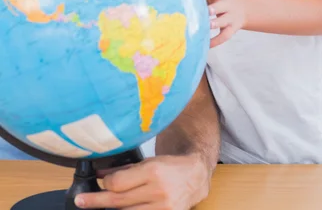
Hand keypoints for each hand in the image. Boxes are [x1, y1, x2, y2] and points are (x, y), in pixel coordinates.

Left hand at [74, 154, 209, 208]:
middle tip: (81, 201)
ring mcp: (163, 208)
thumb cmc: (170, 166)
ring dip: (113, 209)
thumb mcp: (147, 162)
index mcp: (153, 171)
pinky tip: (121, 209)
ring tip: (102, 205)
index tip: (101, 182)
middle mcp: (158, 191)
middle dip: (97, 201)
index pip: (118, 183)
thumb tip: (100, 176)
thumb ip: (124, 170)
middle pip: (118, 201)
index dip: (106, 184)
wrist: (195, 177)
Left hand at [203, 0, 246, 46]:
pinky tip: (207, 45)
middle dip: (214, 9)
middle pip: (222, 6)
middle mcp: (228, 6)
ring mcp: (231, 18)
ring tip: (207, 26)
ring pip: (224, 21)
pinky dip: (215, 41)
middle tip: (207, 11)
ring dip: (216, 23)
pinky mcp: (232, 29)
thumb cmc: (222, 0)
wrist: (243, 9)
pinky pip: (224, 36)